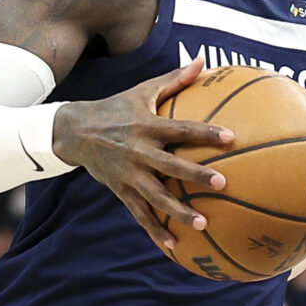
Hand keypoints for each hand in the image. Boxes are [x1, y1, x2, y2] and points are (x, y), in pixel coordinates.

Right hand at [51, 55, 231, 256]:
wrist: (75, 131)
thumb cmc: (116, 109)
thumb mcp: (142, 91)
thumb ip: (174, 80)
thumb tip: (201, 60)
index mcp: (147, 126)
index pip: (181, 128)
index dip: (205, 132)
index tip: (230, 136)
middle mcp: (139, 152)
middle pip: (171, 165)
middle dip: (196, 175)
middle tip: (222, 184)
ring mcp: (129, 174)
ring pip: (156, 196)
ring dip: (178, 211)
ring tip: (203, 224)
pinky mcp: (121, 191)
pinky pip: (140, 214)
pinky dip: (155, 231)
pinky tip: (174, 246)